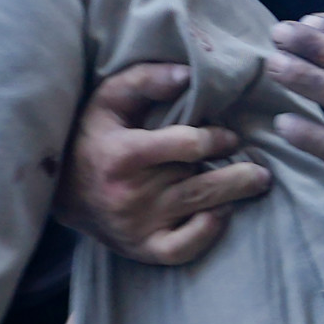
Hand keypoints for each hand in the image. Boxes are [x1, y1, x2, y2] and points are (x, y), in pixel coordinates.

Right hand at [53, 62, 273, 264]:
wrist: (62, 189)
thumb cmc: (93, 135)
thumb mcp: (110, 98)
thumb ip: (146, 79)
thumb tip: (188, 75)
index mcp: (122, 154)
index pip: (185, 146)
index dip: (215, 139)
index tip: (230, 136)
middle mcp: (129, 194)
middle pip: (199, 182)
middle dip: (238, 174)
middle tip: (261, 167)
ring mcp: (136, 225)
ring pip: (199, 210)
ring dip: (234, 196)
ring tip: (256, 183)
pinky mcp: (141, 248)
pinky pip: (182, 248)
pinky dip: (207, 234)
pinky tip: (220, 214)